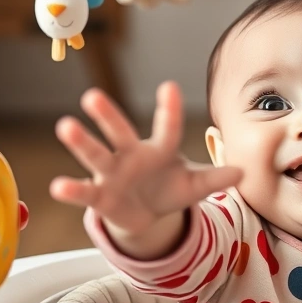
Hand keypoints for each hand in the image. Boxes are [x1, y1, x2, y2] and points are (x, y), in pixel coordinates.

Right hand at [50, 83, 241, 237]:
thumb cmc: (169, 190)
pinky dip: (72, 190)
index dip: (170, 110)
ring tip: (65, 126)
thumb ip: (215, 179)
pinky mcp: (100, 196)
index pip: (168, 127)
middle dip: (107, 115)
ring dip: (81, 141)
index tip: (169, 87)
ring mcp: (112, 173)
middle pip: (119, 131)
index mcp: (160, 149)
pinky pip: (85, 192)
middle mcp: (131, 154)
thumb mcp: (194, 187)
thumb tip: (244, 173)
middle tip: (92, 96)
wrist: (146, 214)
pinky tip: (57, 186)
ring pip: (96, 154)